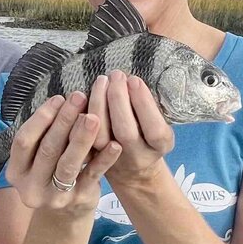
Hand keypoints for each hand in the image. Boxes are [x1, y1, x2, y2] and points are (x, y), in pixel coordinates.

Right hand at [6, 92, 120, 213]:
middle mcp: (31, 187)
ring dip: (81, 137)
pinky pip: (92, 175)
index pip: (23, 141)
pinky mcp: (79, 200)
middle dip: (64, 120)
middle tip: (79, 98)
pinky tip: (114, 144)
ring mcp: (55, 197)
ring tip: (93, 116)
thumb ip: (45, 136)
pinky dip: (104, 159)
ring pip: (68, 163)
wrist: (65, 215)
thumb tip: (64, 102)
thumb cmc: (51, 175)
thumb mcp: (38, 160)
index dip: (41, 118)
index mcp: (16, 172)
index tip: (58, 98)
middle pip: (47, 149)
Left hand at [89, 71, 173, 186]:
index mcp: (160, 146)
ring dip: (99, 104)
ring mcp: (114, 161)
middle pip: (125, 132)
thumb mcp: (157, 122)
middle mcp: (137, 156)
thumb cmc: (146, 133)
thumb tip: (127, 81)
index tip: (134, 80)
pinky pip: (85, 138)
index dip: (143, 104)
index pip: (154, 129)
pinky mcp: (94, 159)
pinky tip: (84, 96)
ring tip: (102, 81)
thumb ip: (147, 106)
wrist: (133, 167)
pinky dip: (83, 116)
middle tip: (116, 76)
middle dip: (118, 100)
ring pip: (101, 136)